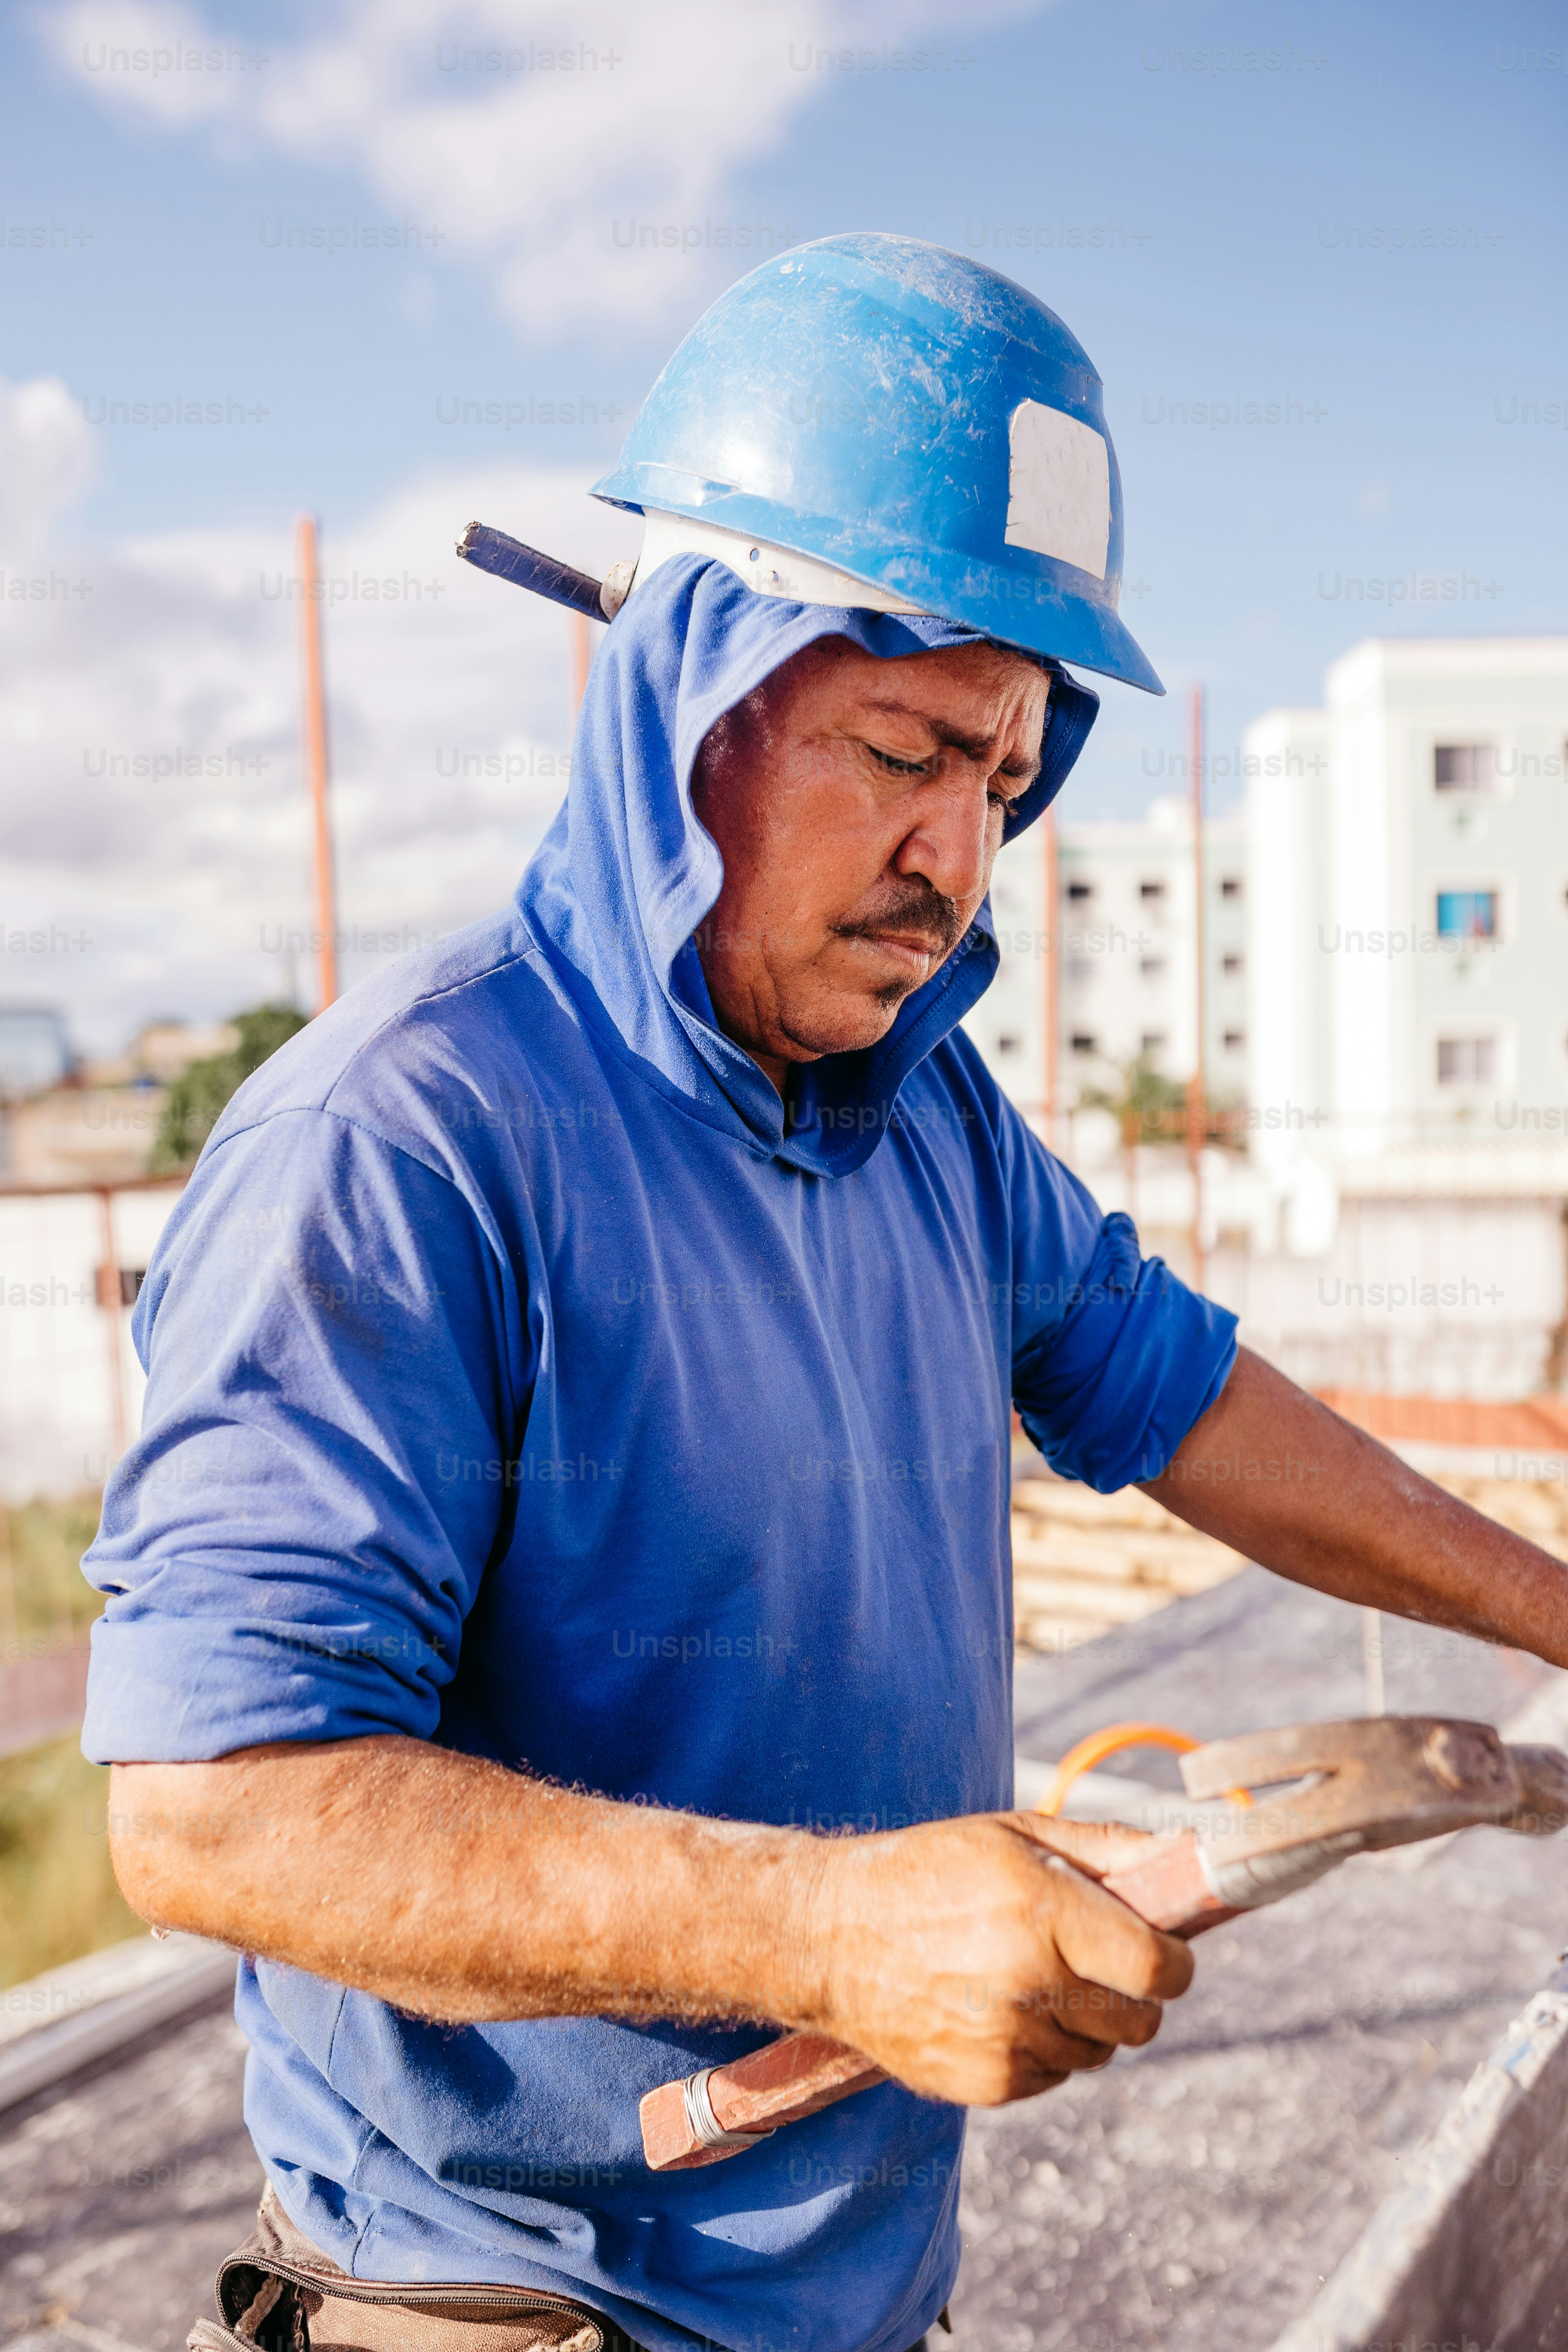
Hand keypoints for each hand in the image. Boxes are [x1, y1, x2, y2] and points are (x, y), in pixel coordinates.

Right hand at [802, 1811, 1193, 2106]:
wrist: (831, 1937)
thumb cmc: (932, 1870)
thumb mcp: (1016, 1833)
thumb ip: (1108, 1848)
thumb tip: (1188, 1856)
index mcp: (1043, 1910)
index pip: (1159, 1968)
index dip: (1175, 1961)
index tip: (1163, 1949)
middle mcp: (1028, 1981)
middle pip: (1140, 2020)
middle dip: (1133, 1993)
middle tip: (1093, 1960)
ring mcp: (1006, 2042)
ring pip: (1098, 2053)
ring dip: (1083, 2021)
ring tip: (1028, 1976)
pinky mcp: (986, 2085)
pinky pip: (1054, 2076)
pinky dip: (1043, 2048)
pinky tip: (997, 2007)